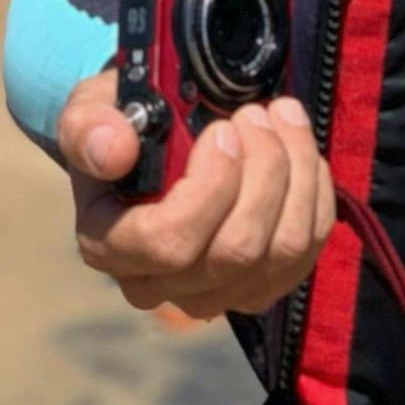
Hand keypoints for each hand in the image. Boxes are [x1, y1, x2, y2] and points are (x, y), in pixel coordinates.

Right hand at [59, 69, 336, 319]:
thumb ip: (89, 128)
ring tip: (283, 118)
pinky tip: (300, 150)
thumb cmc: (121, 126)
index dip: (210, 188)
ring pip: (283, 251)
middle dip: (264, 171)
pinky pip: (309, 248)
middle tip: (257, 113)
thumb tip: (113, 149)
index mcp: (111, 247)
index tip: (223, 130)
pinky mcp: (263, 283)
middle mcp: (162, 286)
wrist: (153, 141)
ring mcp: (217, 292)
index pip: (169, 244)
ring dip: (297, 174)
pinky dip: (315, 192)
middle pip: (237, 251)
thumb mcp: (89, 113)